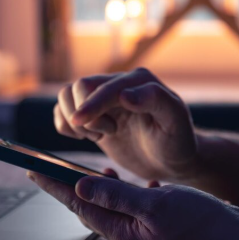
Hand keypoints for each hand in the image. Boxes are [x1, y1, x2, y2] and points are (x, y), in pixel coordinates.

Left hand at [28, 169, 238, 239]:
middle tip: (45, 167)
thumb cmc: (198, 221)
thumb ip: (117, 196)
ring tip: (86, 171)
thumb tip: (81, 187)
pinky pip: (129, 204)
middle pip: (88, 205)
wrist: (232, 234)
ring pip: (108, 203)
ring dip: (95, 187)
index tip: (32, 170)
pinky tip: (128, 179)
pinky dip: (123, 189)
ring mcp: (139, 228)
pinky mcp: (152, 222)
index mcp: (122, 231)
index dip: (54, 186)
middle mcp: (126, 232)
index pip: (78, 205)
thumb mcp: (154, 205)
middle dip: (67, 185)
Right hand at [54, 68, 196, 180]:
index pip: (104, 87)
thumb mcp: (175, 121)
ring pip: (66, 95)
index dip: (90, 104)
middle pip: (79, 87)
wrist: (170, 158)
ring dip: (73, 119)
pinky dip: (65, 125)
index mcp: (139, 81)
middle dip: (84, 115)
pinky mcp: (92, 114)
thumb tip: (125, 94)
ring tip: (97, 136)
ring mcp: (103, 98)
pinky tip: (88, 137)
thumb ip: (155, 101)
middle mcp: (118, 84)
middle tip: (104, 135)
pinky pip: (62, 110)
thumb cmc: (176, 141)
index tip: (80, 122)